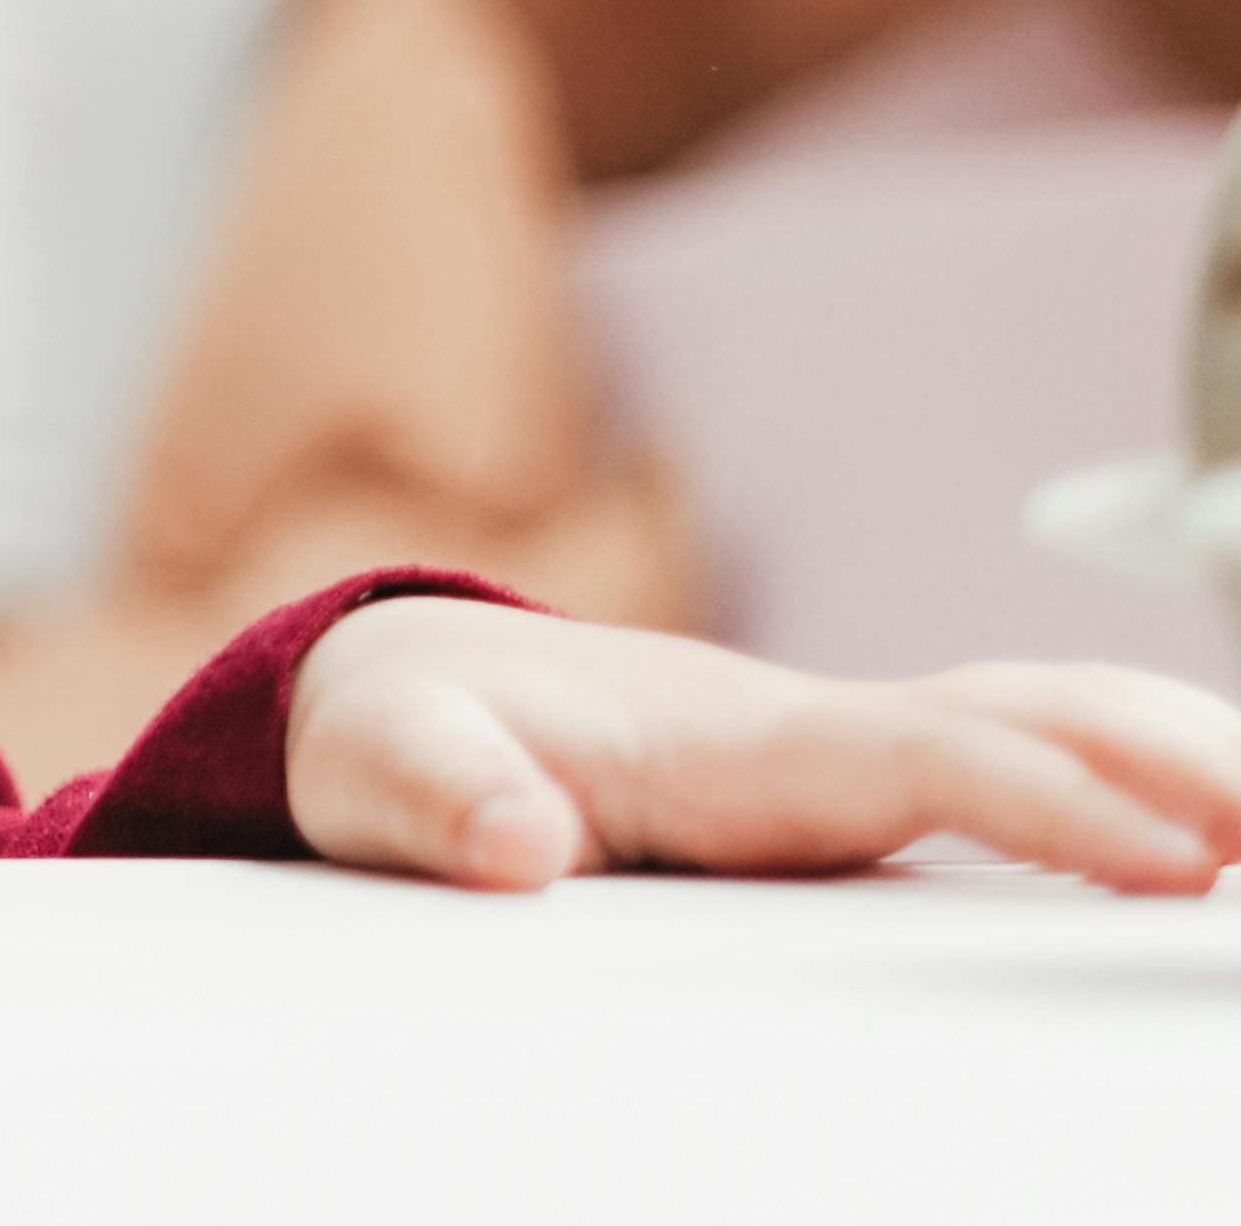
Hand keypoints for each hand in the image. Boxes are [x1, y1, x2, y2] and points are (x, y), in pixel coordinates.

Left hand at [287, 596, 1240, 896]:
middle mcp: (806, 734)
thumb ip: (441, 800)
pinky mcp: (844, 788)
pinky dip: (1120, 779)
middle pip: (1022, 715)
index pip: (920, 756)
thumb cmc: (400, 731)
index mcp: (724, 741)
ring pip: (1036, 724)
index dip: (1046, 798)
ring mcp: (837, 755)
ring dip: (1169, 755)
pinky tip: (1200, 833)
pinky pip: (1008, 765)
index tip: (1169, 855)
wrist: (399, 685)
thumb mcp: (381, 768)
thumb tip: (515, 841)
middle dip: (1166, 758)